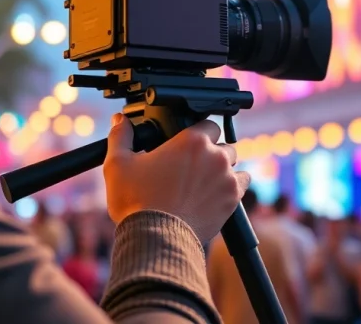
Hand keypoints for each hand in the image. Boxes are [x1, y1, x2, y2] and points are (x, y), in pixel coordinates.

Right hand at [103, 113, 249, 241]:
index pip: (208, 124)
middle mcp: (215, 155)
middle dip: (209, 152)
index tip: (187, 144)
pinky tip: (215, 193)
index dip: (198, 132)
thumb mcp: (118, 164)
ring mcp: (227, 178)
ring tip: (201, 183)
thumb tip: (121, 120)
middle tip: (190, 167)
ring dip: (221, 169)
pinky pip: (242, 185)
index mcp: (192, 140)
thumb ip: (121, 136)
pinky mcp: (233, 200)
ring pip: (233, 165)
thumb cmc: (136, 202)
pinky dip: (231, 187)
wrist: (155, 240)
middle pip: (222, 144)